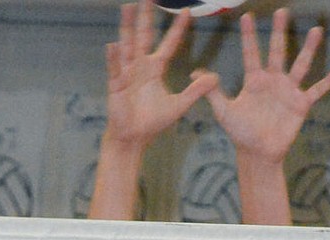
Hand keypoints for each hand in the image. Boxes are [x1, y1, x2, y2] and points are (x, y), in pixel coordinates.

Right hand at [105, 0, 217, 147]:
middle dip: (147, 17)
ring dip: (128, 27)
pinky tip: (114, 45)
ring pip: (128, 45)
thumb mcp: (178, 106)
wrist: (134, 137)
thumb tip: (215, 78)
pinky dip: (114, 58)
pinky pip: (115, 69)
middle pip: (145, 36)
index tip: (187, 12)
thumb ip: (195, 91)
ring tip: (128, 8)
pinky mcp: (116, 84)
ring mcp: (126, 72)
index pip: (169, 44)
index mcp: (155, 68)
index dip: (177, 29)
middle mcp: (140, 65)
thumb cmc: (152, 121)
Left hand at [206, 8, 329, 161]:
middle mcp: (273, 81)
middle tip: (283, 11)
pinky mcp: (301, 105)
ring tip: (317, 30)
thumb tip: (194, 72)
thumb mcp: (223, 111)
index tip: (247, 16)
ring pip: (301, 65)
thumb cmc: (240, 133)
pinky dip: (328, 82)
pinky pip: (317, 91)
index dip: (249, 36)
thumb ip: (212, 91)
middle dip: (279, 31)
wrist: (258, 154)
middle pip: (277, 51)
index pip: (251, 52)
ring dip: (309, 48)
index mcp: (254, 80)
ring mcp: (288, 91)